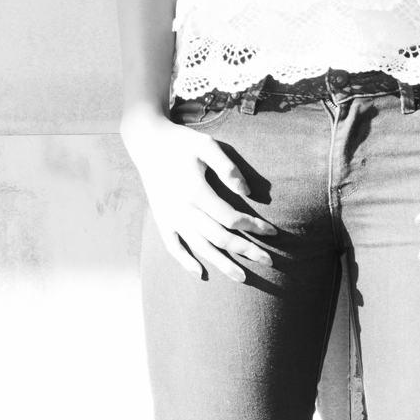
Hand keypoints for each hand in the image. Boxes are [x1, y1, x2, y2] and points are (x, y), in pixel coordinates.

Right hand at [122, 109, 276, 282]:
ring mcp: (171, 217)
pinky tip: (200, 274)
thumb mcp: (206, 145)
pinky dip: (186, 262)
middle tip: (269, 261)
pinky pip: (173, 247)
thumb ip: (227, 167)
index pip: (231, 218)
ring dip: (222, 264)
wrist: (146, 142)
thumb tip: (247, 192)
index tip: (272, 232)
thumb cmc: (181, 142)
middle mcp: (183, 210)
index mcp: (196, 192)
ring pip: (200, 247)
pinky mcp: (162, 220)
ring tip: (242, 278)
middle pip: (220, 238)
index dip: (254, 226)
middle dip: (247, 251)